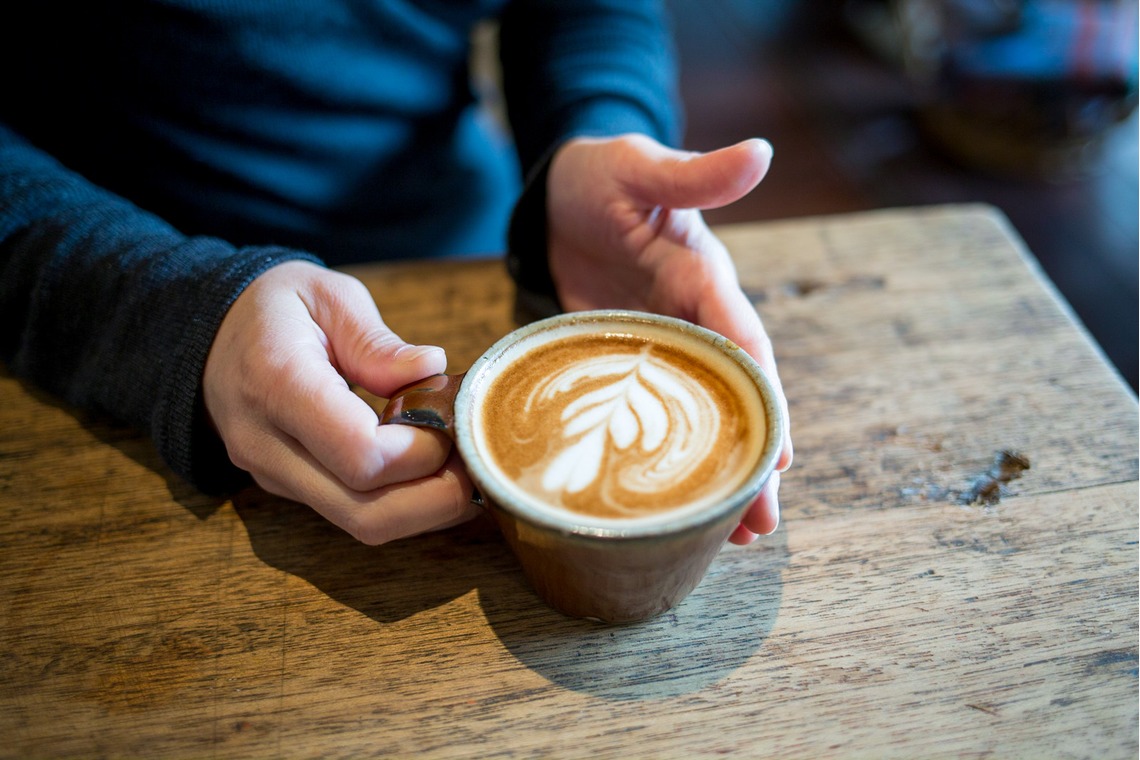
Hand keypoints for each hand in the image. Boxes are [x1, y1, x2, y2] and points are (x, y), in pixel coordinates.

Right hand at [203, 261, 477, 543]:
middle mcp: (268, 445)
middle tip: (480, 461)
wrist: (206, 335)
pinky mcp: (289, 490)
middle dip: (439, 499)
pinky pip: (355, 514)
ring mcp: (275, 476)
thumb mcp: (327, 296)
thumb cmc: (274, 309)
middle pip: (367, 513)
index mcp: (278, 385)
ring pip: (363, 526)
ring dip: (428, 509)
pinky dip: (404, 503)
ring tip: (465, 467)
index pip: (361, 456)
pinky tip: (434, 471)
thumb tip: (432, 369)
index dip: (422, 452)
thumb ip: (377, 341)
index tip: (452, 421)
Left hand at [546, 134, 792, 543]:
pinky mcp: (631, 367)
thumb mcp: (642, 167)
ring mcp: (664, 351)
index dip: (761, 395)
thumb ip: (693, 175)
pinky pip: (657, 418)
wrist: (559, 199)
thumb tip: (761, 154)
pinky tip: (679, 506)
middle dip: (753, 458)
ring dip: (721, 474)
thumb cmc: (602, 177)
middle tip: (764, 522)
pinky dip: (671, 460)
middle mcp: (696, 323)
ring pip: (704, 418)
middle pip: (735, 397)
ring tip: (739, 537)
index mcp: (705, 281)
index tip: (778, 451)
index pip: (742, 342)